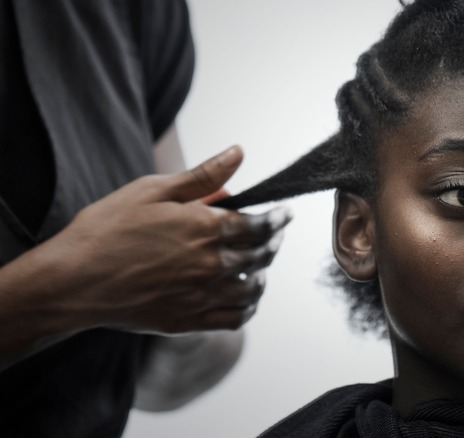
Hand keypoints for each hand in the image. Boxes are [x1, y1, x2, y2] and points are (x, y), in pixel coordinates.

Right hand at [45, 145, 291, 333]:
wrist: (71, 281)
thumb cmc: (106, 229)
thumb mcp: (153, 190)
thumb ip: (203, 176)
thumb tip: (238, 153)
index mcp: (206, 228)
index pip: (261, 224)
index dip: (278, 219)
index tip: (285, 215)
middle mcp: (212, 264)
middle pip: (261, 254)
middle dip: (273, 242)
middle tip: (275, 236)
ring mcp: (202, 296)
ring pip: (253, 288)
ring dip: (263, 274)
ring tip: (261, 267)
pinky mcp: (189, 320)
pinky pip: (235, 319)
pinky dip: (248, 308)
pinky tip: (246, 298)